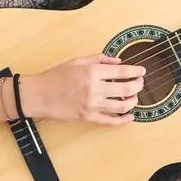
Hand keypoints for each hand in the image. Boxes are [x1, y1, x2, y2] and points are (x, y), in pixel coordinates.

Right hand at [20, 56, 145, 125]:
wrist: (39, 95)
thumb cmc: (55, 76)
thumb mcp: (77, 61)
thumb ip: (99, 59)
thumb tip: (118, 61)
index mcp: (92, 72)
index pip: (122, 72)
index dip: (135, 71)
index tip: (142, 71)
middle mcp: (94, 89)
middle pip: (126, 89)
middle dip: (137, 86)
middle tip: (140, 83)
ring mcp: (92, 105)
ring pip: (121, 106)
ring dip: (133, 102)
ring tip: (135, 98)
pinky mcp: (88, 118)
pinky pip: (110, 121)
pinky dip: (123, 120)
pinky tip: (130, 116)